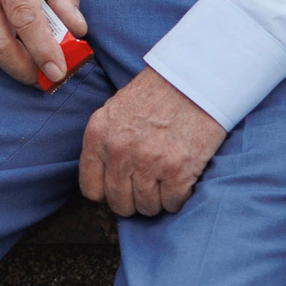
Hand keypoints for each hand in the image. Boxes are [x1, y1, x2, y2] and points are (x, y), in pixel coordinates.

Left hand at [80, 68, 224, 216]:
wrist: (194, 78)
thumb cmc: (157, 92)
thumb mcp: (116, 109)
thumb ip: (106, 142)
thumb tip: (105, 178)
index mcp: (98, 134)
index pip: (91, 189)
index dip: (108, 192)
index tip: (122, 187)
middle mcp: (119, 150)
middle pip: (119, 203)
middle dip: (134, 199)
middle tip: (149, 183)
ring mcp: (148, 162)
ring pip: (147, 207)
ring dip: (158, 198)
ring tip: (167, 176)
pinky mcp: (178, 171)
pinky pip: (173, 204)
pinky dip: (179, 196)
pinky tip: (182, 176)